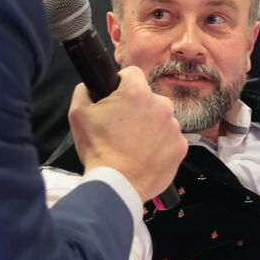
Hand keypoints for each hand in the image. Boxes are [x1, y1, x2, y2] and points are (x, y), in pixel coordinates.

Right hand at [68, 66, 186, 202]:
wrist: (117, 185)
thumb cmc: (98, 150)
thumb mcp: (78, 113)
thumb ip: (85, 89)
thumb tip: (91, 84)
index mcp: (137, 92)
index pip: (132, 73)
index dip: (121, 84)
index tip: (116, 99)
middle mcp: (161, 105)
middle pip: (147, 98)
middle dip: (136, 109)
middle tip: (121, 129)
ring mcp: (174, 126)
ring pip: (159, 119)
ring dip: (148, 127)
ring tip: (132, 146)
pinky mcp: (180, 146)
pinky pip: (169, 139)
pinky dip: (159, 145)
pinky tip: (144, 155)